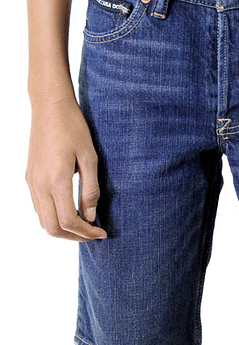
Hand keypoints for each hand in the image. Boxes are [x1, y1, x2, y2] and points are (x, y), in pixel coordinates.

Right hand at [25, 97, 107, 240]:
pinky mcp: (29, 177)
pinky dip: (53, 217)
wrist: (49, 107)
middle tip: (93, 234)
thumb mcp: (90, 157)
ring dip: (62, 229)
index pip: (68, 221)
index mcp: (56, 181)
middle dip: (74, 237)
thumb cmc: (73, 128)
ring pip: (42, 220)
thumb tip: (90, 217)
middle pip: (52, 228)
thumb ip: (90, 189)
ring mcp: (31, 182)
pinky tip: (70, 210)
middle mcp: (39, 185)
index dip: (86, 232)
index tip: (102, 233)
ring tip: (84, 225)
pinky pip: (39, 207)